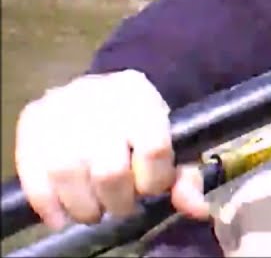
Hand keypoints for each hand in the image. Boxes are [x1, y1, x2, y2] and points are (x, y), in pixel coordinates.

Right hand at [14, 69, 208, 228]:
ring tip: (93, 211)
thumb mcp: (171, 140)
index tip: (150, 189)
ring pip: (67, 174)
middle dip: (118, 201)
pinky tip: (62, 216)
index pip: (154, 148)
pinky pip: (34, 174)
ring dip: (83, 206)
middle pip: (109, 170)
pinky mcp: (32, 121)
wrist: (101, 94)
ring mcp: (60, 107)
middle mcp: (99, 96)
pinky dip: (48, 204)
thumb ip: (185, 176)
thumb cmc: (141, 124)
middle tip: (120, 207)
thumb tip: (198, 209)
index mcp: (140, 95)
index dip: (154, 180)